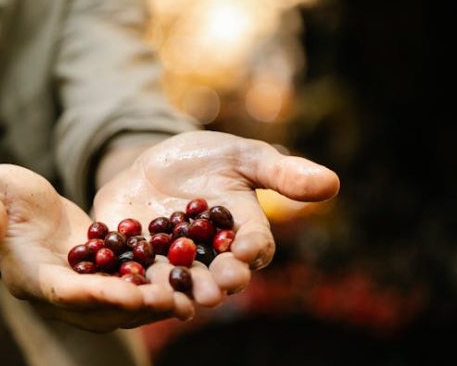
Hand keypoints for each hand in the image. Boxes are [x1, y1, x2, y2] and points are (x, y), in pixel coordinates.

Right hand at [0, 164, 194, 331]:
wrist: (5, 206)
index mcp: (29, 273)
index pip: (62, 293)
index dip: (96, 296)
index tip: (130, 296)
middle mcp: (56, 289)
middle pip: (99, 310)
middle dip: (137, 308)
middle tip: (175, 302)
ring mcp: (79, 283)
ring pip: (119, 305)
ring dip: (154, 303)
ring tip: (190, 297)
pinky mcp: (97, 271)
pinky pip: (127, 283)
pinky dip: (155, 283)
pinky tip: (186, 276)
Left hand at [93, 130, 339, 306]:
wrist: (152, 161)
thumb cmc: (208, 159)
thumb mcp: (242, 156)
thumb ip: (280, 172)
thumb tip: (332, 182)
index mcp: (240, 234)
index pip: (253, 247)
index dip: (251, 250)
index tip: (248, 252)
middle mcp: (209, 257)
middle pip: (216, 276)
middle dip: (216, 284)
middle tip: (215, 290)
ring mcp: (169, 262)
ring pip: (175, 284)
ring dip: (175, 293)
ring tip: (175, 300)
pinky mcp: (133, 259)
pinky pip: (131, 272)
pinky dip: (129, 280)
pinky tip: (124, 283)